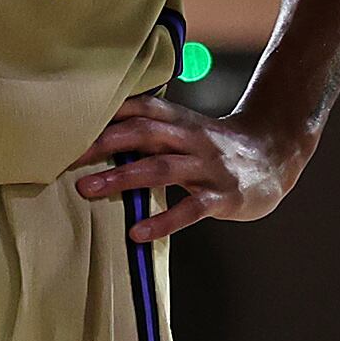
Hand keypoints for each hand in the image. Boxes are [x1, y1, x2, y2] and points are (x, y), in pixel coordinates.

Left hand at [75, 99, 313, 240]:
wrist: (275, 155)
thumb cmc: (216, 147)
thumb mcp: (185, 129)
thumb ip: (149, 131)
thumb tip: (98, 138)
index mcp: (179, 120)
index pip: (138, 108)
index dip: (105, 114)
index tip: (67, 124)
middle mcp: (190, 138)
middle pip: (142, 133)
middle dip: (102, 143)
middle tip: (64, 157)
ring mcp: (207, 166)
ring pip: (160, 168)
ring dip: (121, 178)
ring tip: (86, 190)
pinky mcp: (222, 196)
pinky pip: (190, 209)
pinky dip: (163, 220)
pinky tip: (138, 232)